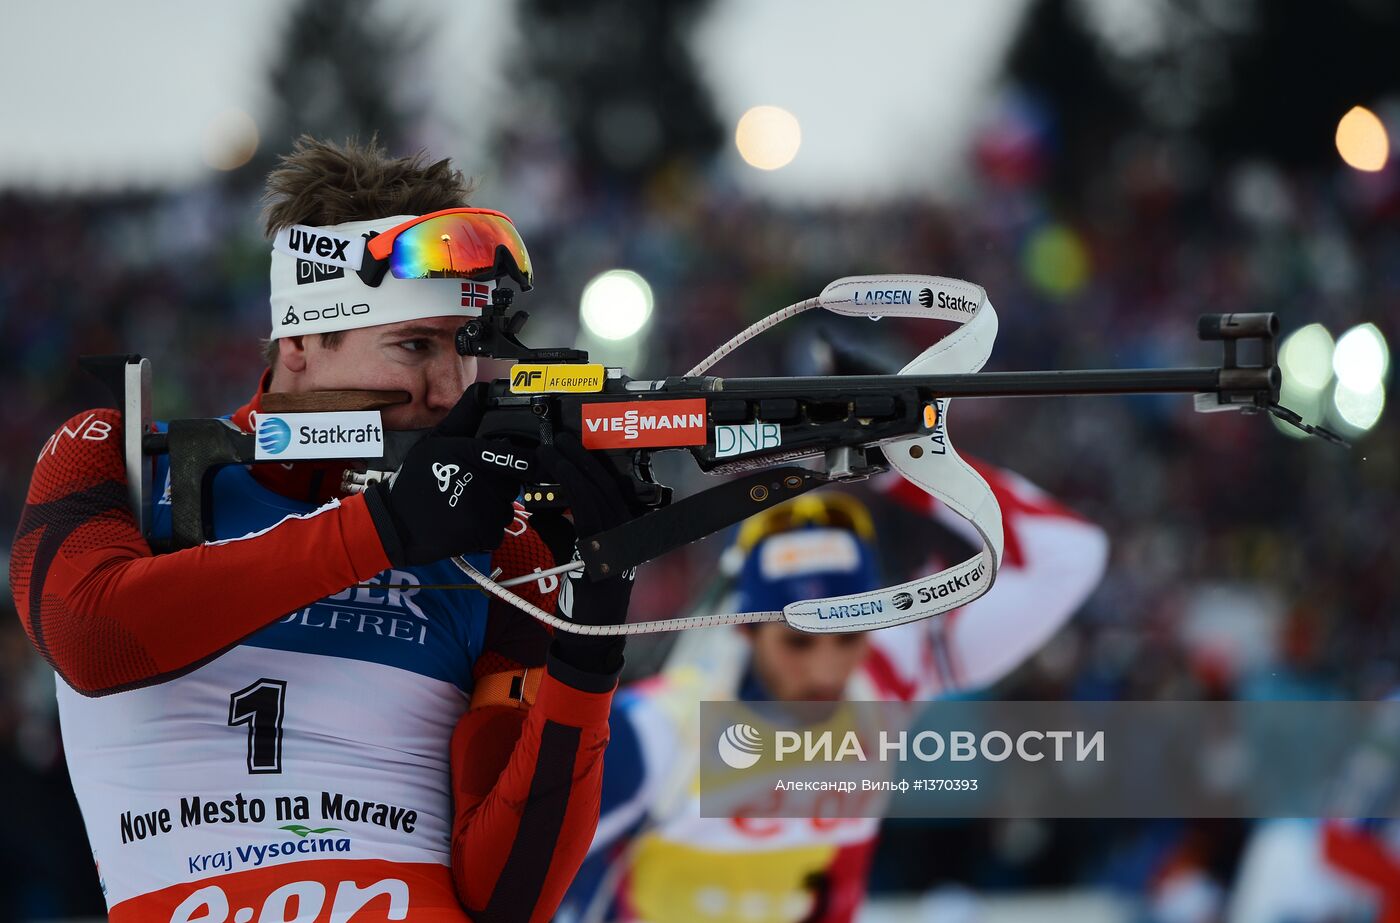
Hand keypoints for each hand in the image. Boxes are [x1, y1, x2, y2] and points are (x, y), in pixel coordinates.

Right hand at [365, 384, 534, 565]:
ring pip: (506, 507)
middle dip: (499, 484)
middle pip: (512, 483)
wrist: (396, 523)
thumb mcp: (436, 440)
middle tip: (472, 486)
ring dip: (492, 508)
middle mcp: (483, 481)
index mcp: (473, 454)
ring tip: (464, 505)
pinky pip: (498, 529)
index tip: (539, 462)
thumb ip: (464, 416)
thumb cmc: (416, 479)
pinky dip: (485, 529)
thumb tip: (483, 390)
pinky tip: (464, 523)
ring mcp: (485, 509)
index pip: (518, 458)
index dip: (532, 461)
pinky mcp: (484, 534)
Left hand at [536, 432, 641, 673]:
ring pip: (596, 491)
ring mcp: (619, 539)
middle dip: (582, 456)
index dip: (591, 463)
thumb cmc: (583, 594)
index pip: (610, 487)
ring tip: (552, 449)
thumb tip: (544, 502)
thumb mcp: (577, 552)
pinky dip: (569, 487)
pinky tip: (553, 475)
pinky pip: (586, 508)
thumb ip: (566, 526)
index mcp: (624, 529)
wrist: (591, 631)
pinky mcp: (604, 547)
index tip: (572, 445)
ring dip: (572, 466)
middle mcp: (627, 531)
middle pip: (606, 482)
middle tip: (560, 437)